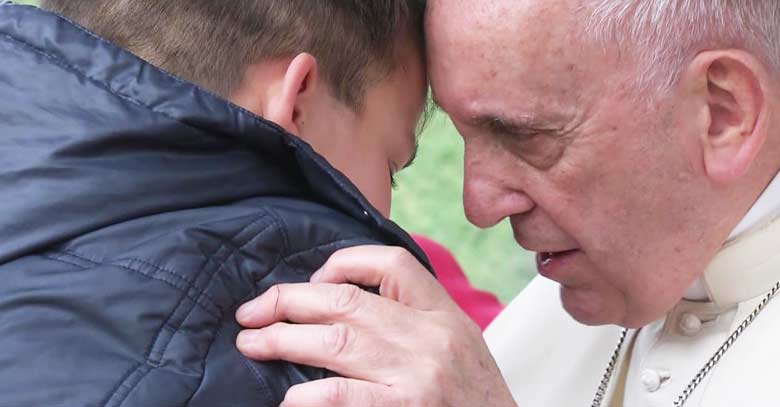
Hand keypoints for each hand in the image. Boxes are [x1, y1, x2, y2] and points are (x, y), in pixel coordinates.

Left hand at [235, 246, 516, 406]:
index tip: (312, 282)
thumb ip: (411, 319)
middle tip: (250, 312)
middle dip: (288, 302)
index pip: (390, 264)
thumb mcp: (457, 343)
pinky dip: (306, 396)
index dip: (341, 263)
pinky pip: (341, 397)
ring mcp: (416, 377)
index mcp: (444, 314)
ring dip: (282, 341)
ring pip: (334, 342)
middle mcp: (431, 338)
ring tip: (251, 343)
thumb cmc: (473, 398)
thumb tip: (337, 305)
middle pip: (346, 301)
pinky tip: (287, 397)